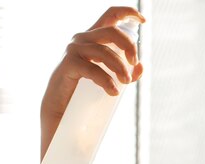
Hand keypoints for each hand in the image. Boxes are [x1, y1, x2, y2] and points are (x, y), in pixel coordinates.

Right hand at [40, 7, 144, 151]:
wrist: (61, 109)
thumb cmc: (86, 92)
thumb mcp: (112, 78)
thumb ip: (128, 71)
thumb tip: (141, 67)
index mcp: (95, 38)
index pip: (110, 15)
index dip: (128, 12)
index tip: (143, 20)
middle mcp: (83, 39)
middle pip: (112, 31)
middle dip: (129, 46)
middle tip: (134, 64)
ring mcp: (74, 50)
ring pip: (104, 51)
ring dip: (120, 68)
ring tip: (125, 82)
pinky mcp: (68, 64)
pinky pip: (92, 69)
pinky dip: (106, 80)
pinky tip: (113, 91)